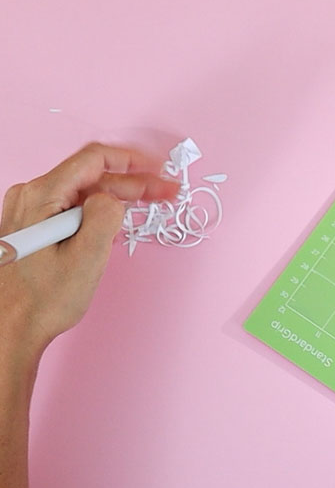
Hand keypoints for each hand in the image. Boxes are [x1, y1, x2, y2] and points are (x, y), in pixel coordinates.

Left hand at [0, 143, 177, 355]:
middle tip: (166, 193)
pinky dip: (101, 210)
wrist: (12, 328)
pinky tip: (119, 221)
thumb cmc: (42, 301)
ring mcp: (30, 210)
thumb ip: (105, 217)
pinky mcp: (35, 224)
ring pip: (85, 190)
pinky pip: (74, 206)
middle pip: (93, 175)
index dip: (134, 162)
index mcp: (41, 197)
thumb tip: (115, 197)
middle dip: (134, 182)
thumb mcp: (86, 259)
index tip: (159, 171)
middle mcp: (31, 196)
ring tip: (150, 204)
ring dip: (120, 195)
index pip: (94, 159)